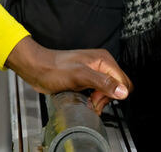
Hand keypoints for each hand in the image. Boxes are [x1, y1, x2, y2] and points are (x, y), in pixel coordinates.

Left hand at [4, 36, 131, 113]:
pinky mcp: (86, 81)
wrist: (35, 69)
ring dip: (98, 101)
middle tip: (91, 100)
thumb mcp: (79, 76)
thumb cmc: (53, 69)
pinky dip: (93, 100)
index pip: (124, 82)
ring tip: (86, 101)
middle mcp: (101, 65)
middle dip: (105, 99)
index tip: (97, 96)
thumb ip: (103, 82)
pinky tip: (84, 100)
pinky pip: (98, 94)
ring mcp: (93, 73)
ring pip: (108, 94)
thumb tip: (122, 91)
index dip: (113, 93)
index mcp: (103, 60)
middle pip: (117, 89)